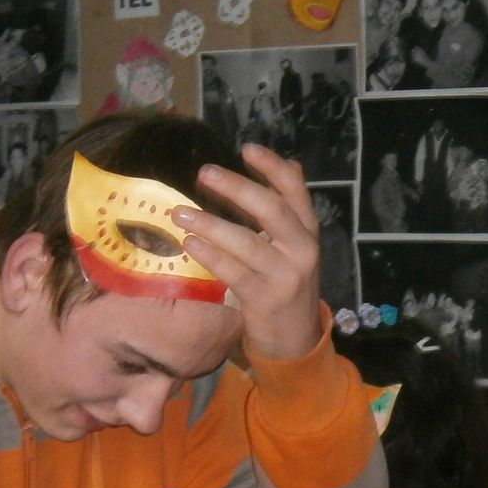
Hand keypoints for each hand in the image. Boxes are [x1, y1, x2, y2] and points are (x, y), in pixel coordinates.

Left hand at [171, 145, 322, 360]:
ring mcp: (285, 275)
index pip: (295, 191)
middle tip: (204, 172)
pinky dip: (210, 256)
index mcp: (308, 231)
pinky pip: (233, 272)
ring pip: (247, 242)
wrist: (295, 339)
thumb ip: (290, 208)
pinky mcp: (265, 299)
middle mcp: (302, 249)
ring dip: (210, 224)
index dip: (272, 167)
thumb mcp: (296, 244)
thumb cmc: (287, 283)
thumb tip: (290, 163)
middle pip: (271, 209)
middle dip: (236, 187)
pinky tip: (189, 244)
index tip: (246, 148)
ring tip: (180, 213)